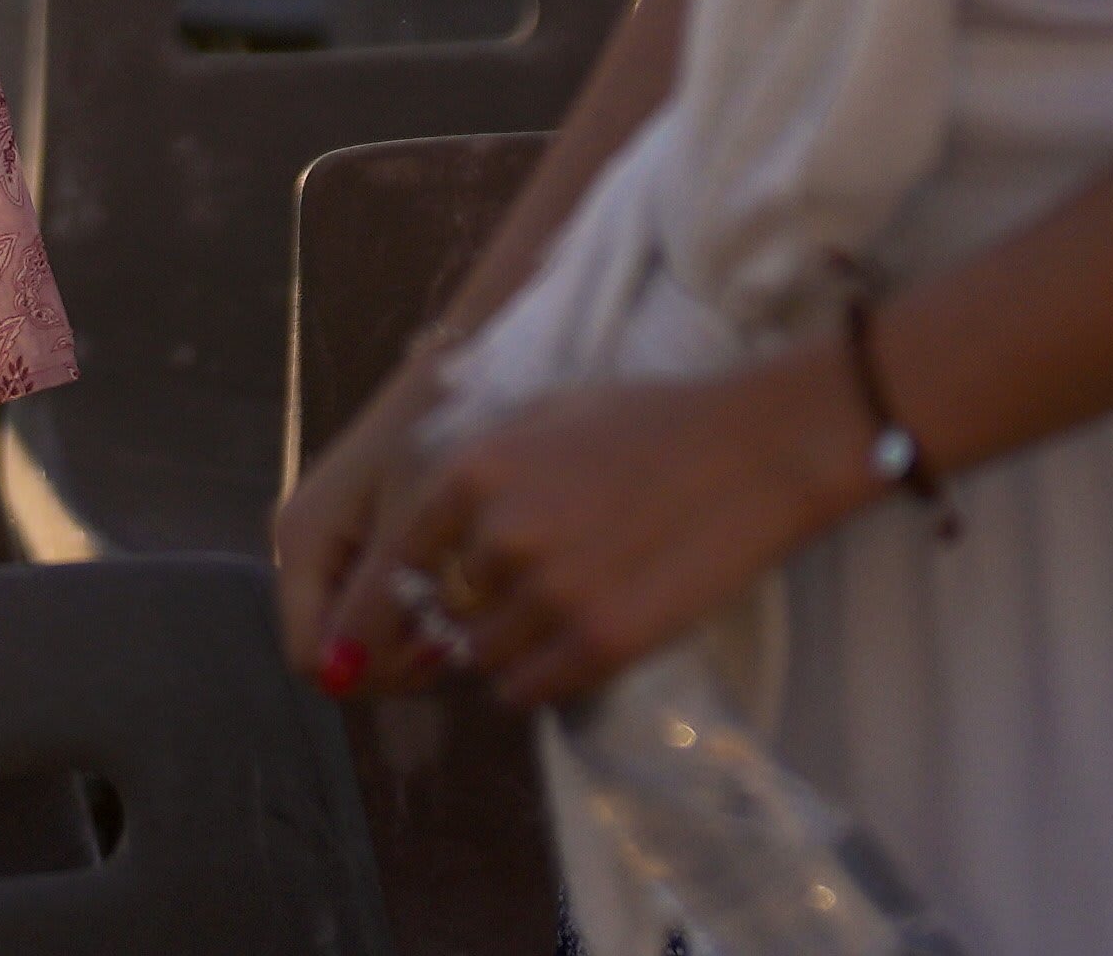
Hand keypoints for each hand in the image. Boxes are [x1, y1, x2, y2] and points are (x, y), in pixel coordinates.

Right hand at [272, 359, 441, 678]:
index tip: (427, 645)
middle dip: (390, 656)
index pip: (309, 656)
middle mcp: (299, 552)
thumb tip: (337, 677)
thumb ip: (374, 603)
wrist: (449, 377)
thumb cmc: (431, 441)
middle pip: (330, 651)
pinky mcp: (346, 545)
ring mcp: (322, 549)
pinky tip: (444, 589)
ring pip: (352, 634)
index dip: (365, 667)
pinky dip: (406, 613)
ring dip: (404, 637)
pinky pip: (366, 606)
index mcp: (299, 543)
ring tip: (454, 602)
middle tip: (450, 628)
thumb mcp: (411, 527)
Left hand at [313, 345, 875, 712]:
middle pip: (436, 618)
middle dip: (450, 624)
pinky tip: (565, 646)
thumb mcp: (537, 423)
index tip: (360, 645)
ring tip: (542, 620)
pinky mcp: (603, 643)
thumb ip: (472, 484)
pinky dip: (534, 679)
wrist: (752, 450)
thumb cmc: (646, 425)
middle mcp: (500, 536)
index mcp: (472, 473)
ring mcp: (552, 594)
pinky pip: (529, 690)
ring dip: (496, 652)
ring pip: (479, 659)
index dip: (371, 612)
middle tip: (485, 616)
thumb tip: (419, 550)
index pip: (388, 567)